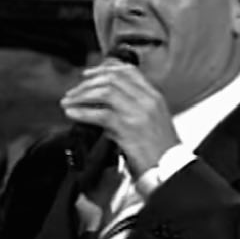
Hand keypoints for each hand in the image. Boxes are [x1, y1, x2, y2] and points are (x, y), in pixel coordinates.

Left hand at [61, 59, 179, 178]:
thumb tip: (101, 106)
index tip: (88, 74)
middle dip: (87, 83)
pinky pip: (101, 114)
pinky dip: (82, 112)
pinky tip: (73, 114)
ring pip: (105, 91)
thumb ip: (130, 109)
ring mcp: (138, 112)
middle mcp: (147, 100)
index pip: (128, 71)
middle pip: (113, 78)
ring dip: (82, 95)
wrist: (171, 169)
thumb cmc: (160, 151)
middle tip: (73, 91)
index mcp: (153, 97)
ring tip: (69, 102)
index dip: (104, 69)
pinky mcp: (129, 128)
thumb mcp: (151, 122)